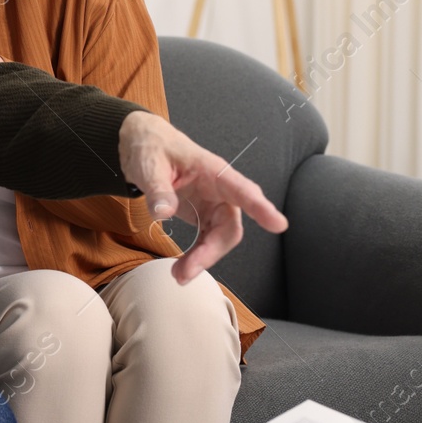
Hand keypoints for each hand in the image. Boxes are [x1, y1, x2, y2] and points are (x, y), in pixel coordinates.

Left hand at [117, 110, 287, 282]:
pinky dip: (197, 256)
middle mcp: (219, 190)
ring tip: (179, 275)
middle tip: (188, 271)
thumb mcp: (149, 165)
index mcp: (213, 171)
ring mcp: (212, 204)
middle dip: (212, 252)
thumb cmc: (152, 148)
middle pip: (230, 226)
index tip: (278, 224)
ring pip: (220, 238)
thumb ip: (158, 189)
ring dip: (203, 259)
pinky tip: (182, 268)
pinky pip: (207, 240)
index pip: (242, 190)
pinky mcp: (202, 215)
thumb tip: (164, 213)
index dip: (261, 208)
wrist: (143, 146)